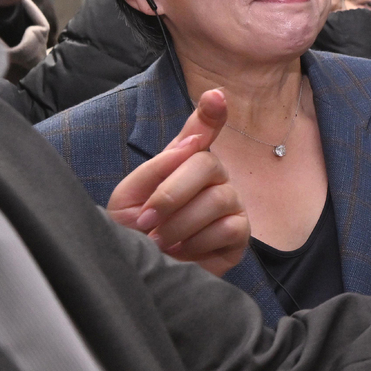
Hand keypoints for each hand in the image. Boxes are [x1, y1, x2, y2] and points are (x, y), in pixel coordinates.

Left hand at [107, 89, 249, 275]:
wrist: (142, 274)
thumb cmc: (135, 235)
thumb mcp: (130, 197)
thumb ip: (157, 168)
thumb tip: (191, 146)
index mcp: (183, 164)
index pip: (203, 131)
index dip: (211, 114)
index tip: (215, 96)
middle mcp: (213, 178)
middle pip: (207, 163)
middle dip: (171, 194)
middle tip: (146, 221)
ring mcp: (230, 204)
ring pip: (218, 198)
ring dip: (180, 224)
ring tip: (161, 241)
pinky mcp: (240, 234)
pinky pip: (229, 227)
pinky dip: (199, 242)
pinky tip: (184, 252)